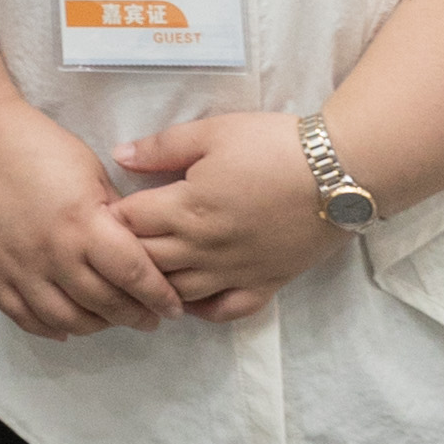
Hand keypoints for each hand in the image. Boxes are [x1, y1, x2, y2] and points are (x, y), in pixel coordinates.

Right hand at [0, 102, 178, 338]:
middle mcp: (52, 253)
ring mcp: (19, 267)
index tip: (174, 307)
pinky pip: (24, 316)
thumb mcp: (92, 172)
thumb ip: (116, 215)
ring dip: (96, 326)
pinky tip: (67, 327)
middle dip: (135, 316)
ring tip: (110, 319)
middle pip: (104, 304)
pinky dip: (48, 329)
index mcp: (83, 223)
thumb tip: (140, 246)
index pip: (134, 275)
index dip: (160, 296)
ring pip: (66, 320)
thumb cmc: (38, 146)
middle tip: (150, 317)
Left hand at [111, 112, 341, 321]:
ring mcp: (236, 271)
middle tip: (114, 242)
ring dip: (155, 285)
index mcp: (187, 209)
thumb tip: (118, 156)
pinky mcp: (267, 284)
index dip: (109, 216)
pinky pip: (226, 311)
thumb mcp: (213, 132)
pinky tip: (191, 298)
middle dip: (123, 253)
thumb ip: (161, 147)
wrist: (342, 172)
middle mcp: (205, 248)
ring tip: (144, 272)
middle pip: (146, 263)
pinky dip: (203, 310)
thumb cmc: (275, 146)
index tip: (101, 208)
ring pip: (178, 293)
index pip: (127, 223)